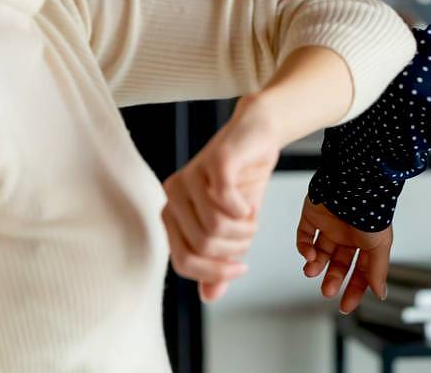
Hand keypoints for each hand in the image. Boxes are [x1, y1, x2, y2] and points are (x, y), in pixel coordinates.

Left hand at [162, 93, 280, 301]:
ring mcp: (191, 175)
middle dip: (235, 249)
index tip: (241, 267)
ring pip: (216, 227)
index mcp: (171, 212)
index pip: (183, 262)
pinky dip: (244, 210)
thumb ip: (219, 260)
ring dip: (244, 231)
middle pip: (203, 247)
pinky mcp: (213, 161)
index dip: (215, 272)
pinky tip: (249, 204)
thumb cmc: (244, 180)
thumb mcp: (233, 228)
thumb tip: (209, 296)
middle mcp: (173, 194)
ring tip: (251, 219)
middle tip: (250, 235)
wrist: (259, 135)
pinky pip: (225, 201)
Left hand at [296, 196, 392, 313]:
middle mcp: (348, 234)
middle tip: (327, 291)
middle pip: (338, 264)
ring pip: (319, 252)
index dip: (354, 288)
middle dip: (333, 279)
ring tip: (312, 271)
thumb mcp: (380, 245)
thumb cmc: (371, 210)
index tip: (346, 305)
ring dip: (315, 266)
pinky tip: (310, 254)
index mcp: (366, 241)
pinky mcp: (312, 215)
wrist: (353, 182)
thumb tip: (380, 294)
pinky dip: (304, 248)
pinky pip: (304, 236)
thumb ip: (378, 270)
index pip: (360, 271)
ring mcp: (329, 225)